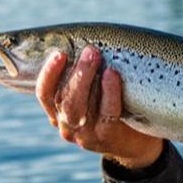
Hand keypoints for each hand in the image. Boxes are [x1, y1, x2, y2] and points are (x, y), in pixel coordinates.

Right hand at [35, 46, 163, 168]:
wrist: (138, 141)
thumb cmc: (112, 105)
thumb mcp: (93, 93)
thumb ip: (83, 75)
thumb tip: (83, 40)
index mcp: (58, 111)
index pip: (44, 94)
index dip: (48, 74)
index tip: (58, 54)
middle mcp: (67, 124)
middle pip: (63, 99)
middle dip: (75, 72)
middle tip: (89, 50)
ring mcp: (85, 134)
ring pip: (78, 107)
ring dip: (86, 78)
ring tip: (96, 55)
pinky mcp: (106, 138)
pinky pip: (106, 113)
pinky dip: (108, 92)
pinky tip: (111, 74)